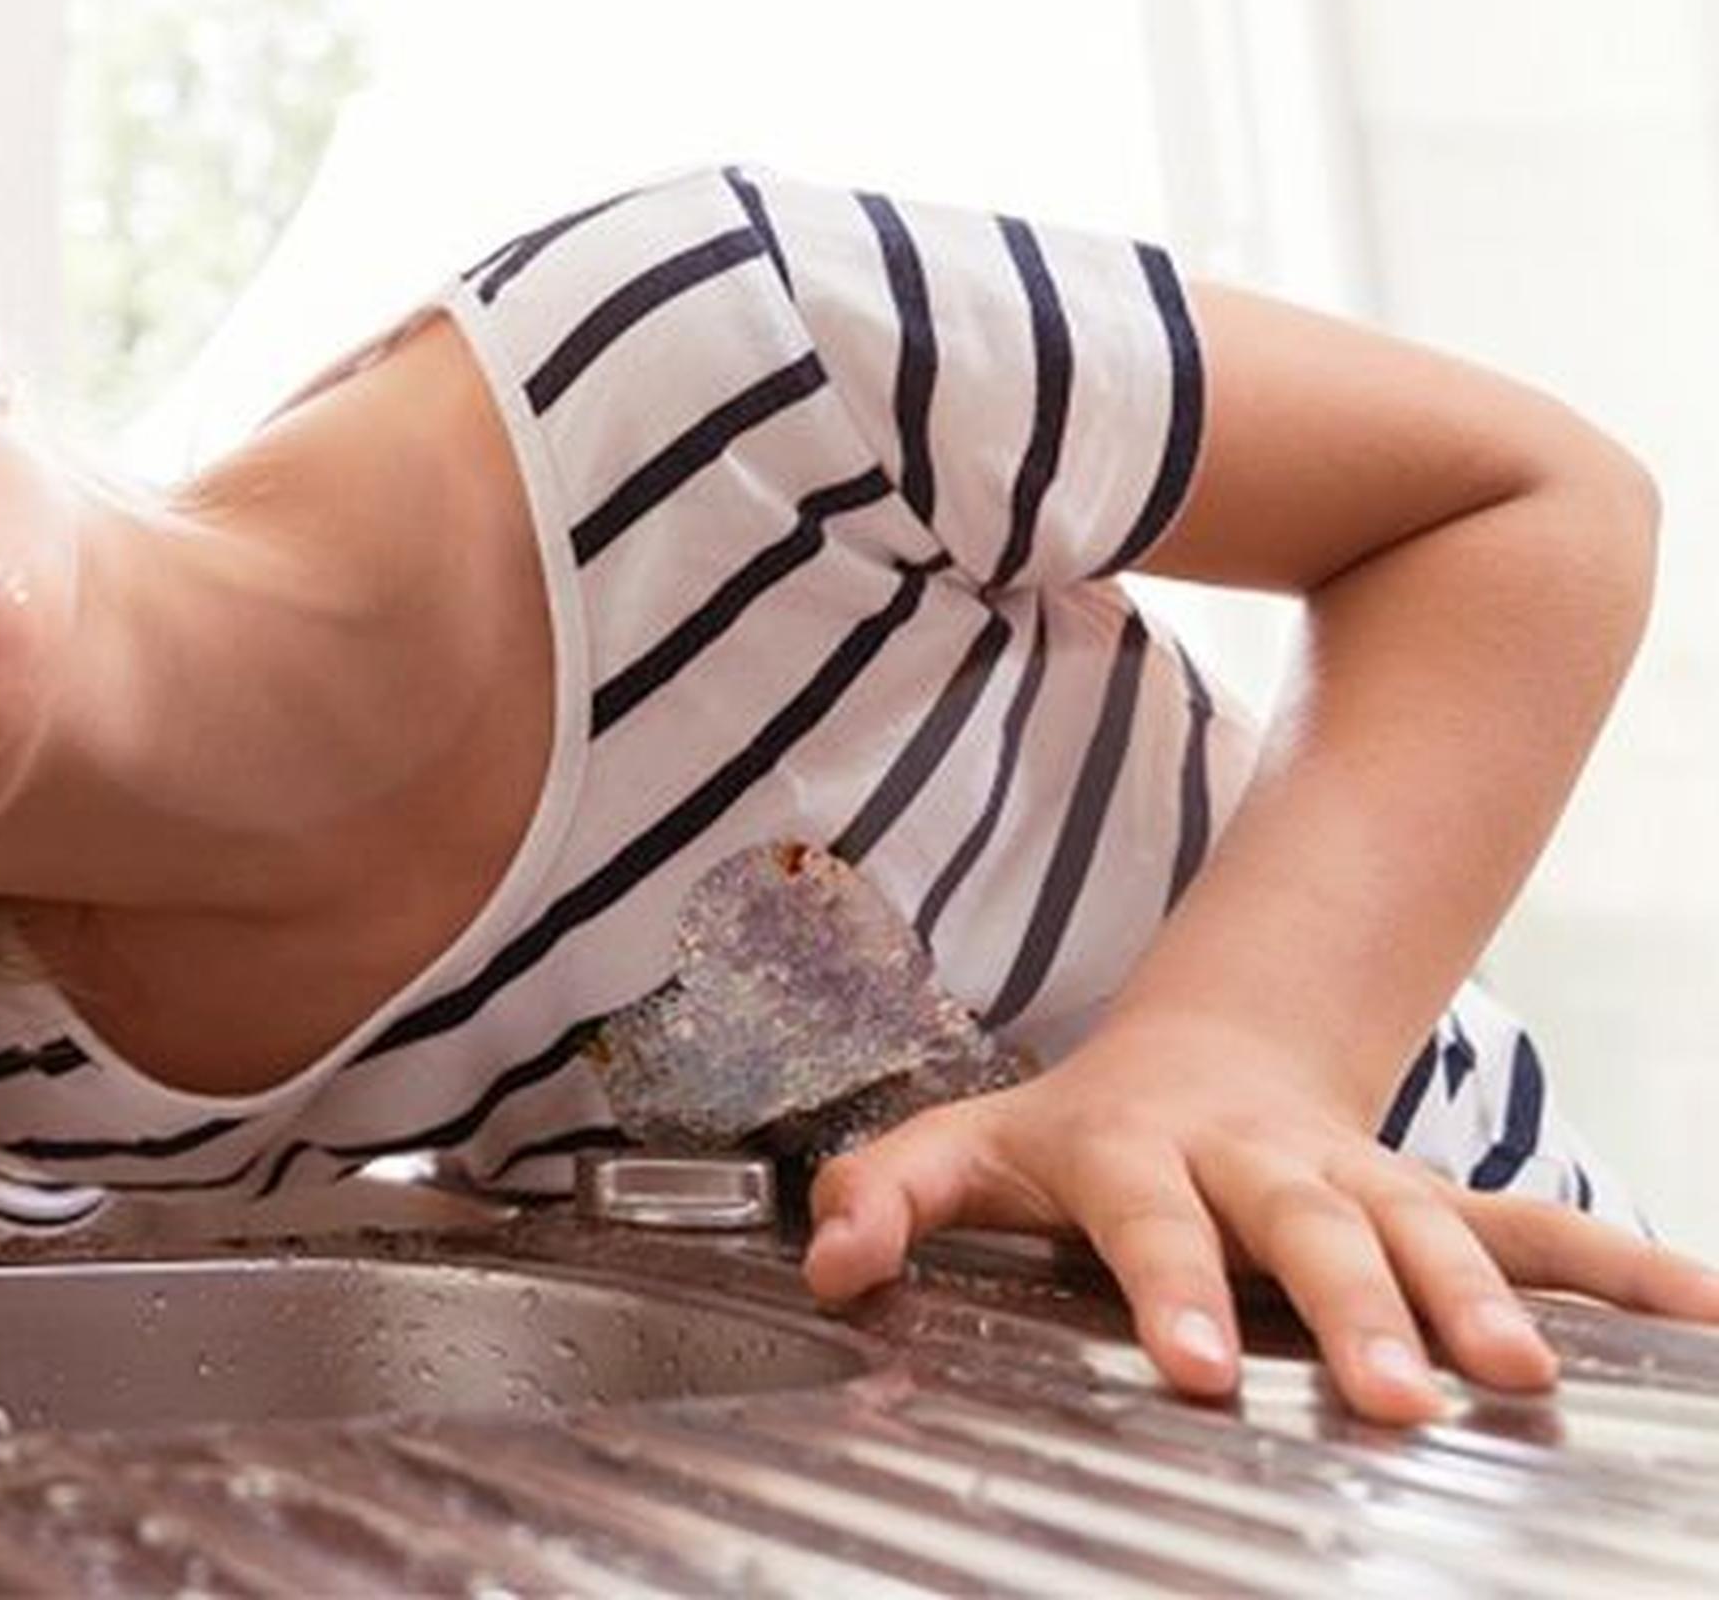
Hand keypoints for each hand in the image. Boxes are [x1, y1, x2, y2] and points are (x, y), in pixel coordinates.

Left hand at [799, 1015, 1718, 1423]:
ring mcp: (1361, 1181)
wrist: (1203, 1058)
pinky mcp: (1435, 1202)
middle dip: (1353, 1313)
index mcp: (1141, 1150)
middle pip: (1311, 1234)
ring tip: (1533, 1379)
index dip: (1172, 1290)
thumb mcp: (966, 1144)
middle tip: (1390, 1399)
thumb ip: (886, 1194)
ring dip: (1484, 1302)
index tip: (1196, 1371)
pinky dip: (1627, 1270)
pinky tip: (1707, 1314)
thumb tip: (826, 1263)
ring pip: (1432, 1232)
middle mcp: (1262, 1164)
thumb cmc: (1073, 1132)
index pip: (1151, 1222)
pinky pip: (1540, 1231)